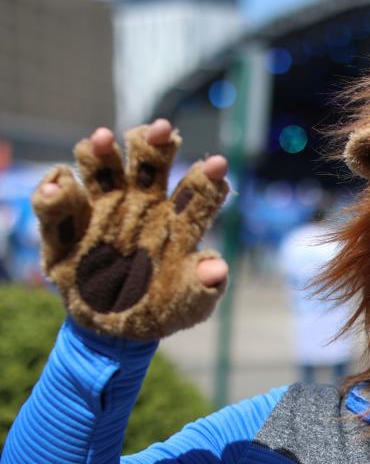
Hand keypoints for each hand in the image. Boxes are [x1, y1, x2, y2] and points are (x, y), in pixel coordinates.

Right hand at [31, 119, 230, 339]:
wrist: (116, 333)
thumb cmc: (161, 311)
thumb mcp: (186, 305)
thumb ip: (201, 287)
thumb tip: (217, 269)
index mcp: (178, 221)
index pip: (197, 190)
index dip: (209, 175)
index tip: (219, 164)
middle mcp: (142, 205)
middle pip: (149, 163)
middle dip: (154, 143)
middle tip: (162, 130)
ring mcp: (104, 211)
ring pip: (103, 169)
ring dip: (101, 152)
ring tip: (101, 139)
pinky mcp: (69, 229)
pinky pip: (59, 204)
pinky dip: (57, 193)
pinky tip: (60, 187)